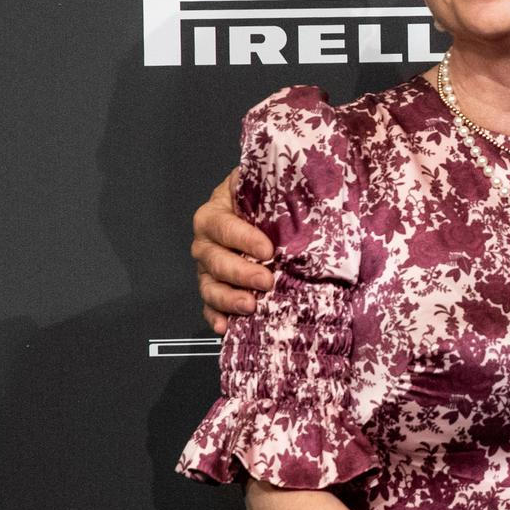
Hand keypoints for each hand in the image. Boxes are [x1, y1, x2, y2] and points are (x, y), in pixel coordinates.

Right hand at [193, 174, 276, 332]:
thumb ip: (279, 183)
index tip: (267, 249)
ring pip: (209, 286)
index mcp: (216, 211)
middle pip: (214, 260)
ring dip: (228, 298)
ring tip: (250, 306)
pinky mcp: (216, 289)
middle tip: (266, 281)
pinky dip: (216, 318)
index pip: (223, 226)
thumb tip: (302, 181)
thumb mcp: (270, 182)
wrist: (268, 212)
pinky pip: (210, 307)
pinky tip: (226, 327)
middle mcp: (206, 241)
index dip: (242, 238)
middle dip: (240, 273)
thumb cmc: (269, 197)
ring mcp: (209, 268)